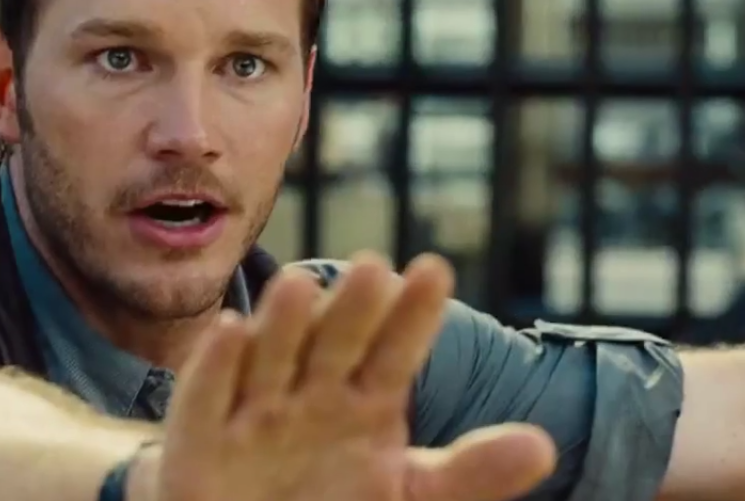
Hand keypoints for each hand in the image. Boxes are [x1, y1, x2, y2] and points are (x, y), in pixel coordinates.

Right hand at [147, 252, 556, 500]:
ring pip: (270, 358)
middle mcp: (309, 394)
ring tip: (300, 282)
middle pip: (332, 345)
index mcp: (363, 401)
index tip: (435, 271)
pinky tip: (230, 330)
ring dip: (282, 323)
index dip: (411, 317)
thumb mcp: (407, 493)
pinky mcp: (200, 440)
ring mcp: (253, 413)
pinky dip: (215, 368)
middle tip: (372, 266)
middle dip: (349, 310)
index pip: (393, 353)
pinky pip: (206, 400)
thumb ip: (470, 472)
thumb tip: (545, 446)